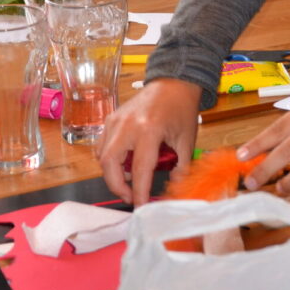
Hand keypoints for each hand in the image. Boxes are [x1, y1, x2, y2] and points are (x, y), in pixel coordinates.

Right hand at [97, 78, 203, 204]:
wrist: (174, 82)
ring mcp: (115, 120)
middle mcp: (127, 125)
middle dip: (117, 186)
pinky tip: (123, 163)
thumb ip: (181, 166)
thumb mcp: (187, 139)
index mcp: (149, 130)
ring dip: (112, 173)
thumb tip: (175, 188)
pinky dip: (109, 158)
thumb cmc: (182, 109)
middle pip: (109, 164)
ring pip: (102, 156)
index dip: (139, 192)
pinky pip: (102, 145)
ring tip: (130, 180)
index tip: (141, 207)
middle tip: (131, 196)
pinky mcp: (110, 118)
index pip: (139, 169)